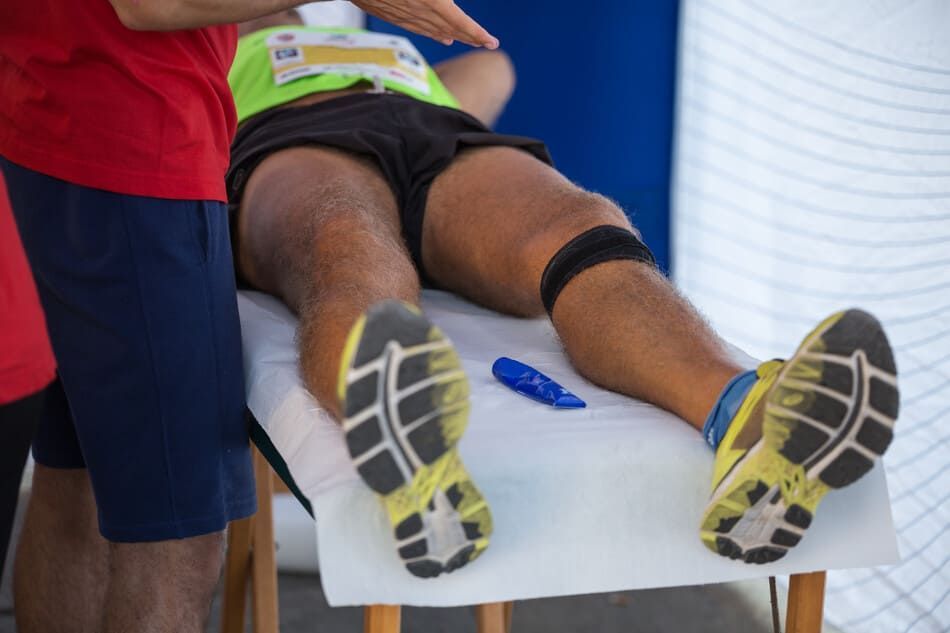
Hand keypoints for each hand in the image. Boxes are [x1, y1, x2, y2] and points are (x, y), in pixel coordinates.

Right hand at [350, 0, 498, 48]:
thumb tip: (450, 1)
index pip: (459, 19)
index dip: (477, 32)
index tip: (492, 42)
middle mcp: (419, 11)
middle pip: (451, 28)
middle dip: (472, 37)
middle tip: (489, 44)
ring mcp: (404, 14)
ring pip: (435, 30)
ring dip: (456, 36)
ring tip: (473, 42)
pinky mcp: (392, 14)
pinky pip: (418, 28)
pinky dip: (434, 34)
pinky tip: (443, 38)